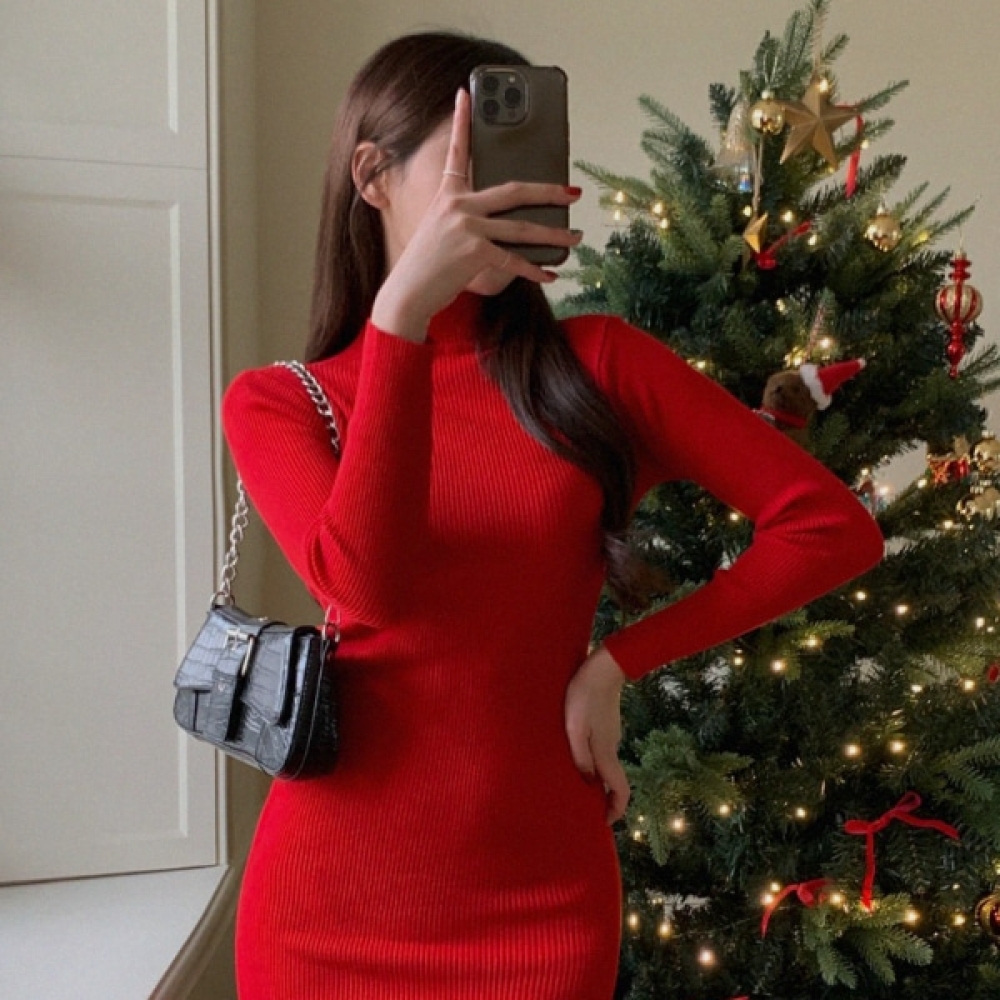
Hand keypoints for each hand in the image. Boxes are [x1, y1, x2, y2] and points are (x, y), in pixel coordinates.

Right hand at [371, 89, 582, 339]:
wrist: (408, 292)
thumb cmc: (428, 265)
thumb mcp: (443, 231)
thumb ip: (471, 220)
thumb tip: (516, 225)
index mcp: (448, 194)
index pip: (458, 151)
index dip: (461, 121)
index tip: (465, 93)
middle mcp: (457, 205)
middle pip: (514, 190)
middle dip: (548, 191)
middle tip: (573, 192)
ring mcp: (466, 227)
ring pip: (523, 227)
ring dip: (554, 234)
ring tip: (575, 237)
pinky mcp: (474, 251)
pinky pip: (514, 260)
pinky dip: (535, 270)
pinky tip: (552, 274)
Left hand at [564, 645, 629, 824]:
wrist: (603, 667)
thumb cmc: (583, 696)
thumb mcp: (574, 727)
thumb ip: (580, 756)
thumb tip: (588, 782)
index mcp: (605, 751)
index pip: (619, 790)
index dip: (615, 810)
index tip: (604, 823)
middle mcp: (612, 746)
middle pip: (612, 780)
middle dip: (603, 798)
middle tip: (584, 809)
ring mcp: (610, 734)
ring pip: (606, 764)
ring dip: (596, 779)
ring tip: (575, 785)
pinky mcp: (606, 724)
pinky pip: (601, 750)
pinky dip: (594, 761)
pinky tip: (576, 756)